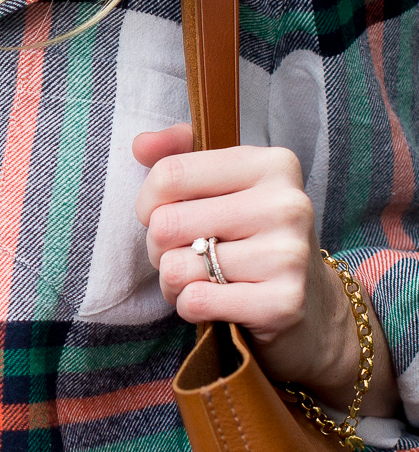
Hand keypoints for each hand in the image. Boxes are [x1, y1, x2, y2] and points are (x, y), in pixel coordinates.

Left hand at [133, 123, 398, 414]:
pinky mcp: (283, 302)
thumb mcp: (226, 187)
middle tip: (187, 255)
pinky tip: (215, 303)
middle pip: (166, 223)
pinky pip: (195, 302)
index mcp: (272, 165)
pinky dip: (189, 308)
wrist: (309, 304)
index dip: (149, 204)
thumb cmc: (252, 240)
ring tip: (202, 280)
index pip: (170, 174)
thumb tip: (141, 144)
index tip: (164, 217)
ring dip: (174, 282)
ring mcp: (289, 254)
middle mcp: (287, 204)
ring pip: (176, 267)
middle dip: (159, 248)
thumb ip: (182, 156)